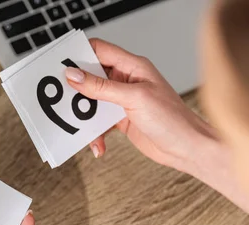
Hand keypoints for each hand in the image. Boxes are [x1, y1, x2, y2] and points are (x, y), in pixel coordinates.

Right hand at [65, 38, 215, 171]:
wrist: (187, 149)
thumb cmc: (173, 119)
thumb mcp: (133, 98)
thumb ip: (102, 87)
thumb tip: (75, 75)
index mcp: (133, 66)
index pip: (100, 50)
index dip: (80, 55)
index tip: (62, 67)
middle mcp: (127, 81)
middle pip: (92, 77)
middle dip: (77, 89)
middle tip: (64, 99)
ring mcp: (123, 101)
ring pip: (93, 102)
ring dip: (85, 116)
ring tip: (81, 126)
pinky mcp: (121, 119)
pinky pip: (99, 122)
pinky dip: (95, 134)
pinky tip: (99, 144)